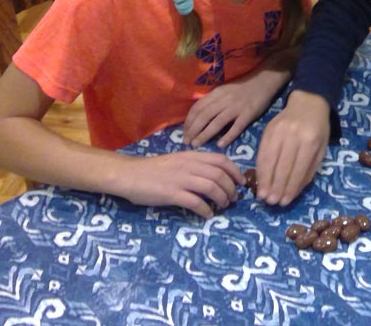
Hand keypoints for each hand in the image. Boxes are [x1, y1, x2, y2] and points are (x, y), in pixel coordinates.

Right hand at [112, 151, 244, 218]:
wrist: (129, 175)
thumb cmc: (152, 170)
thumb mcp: (177, 161)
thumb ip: (194, 165)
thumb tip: (213, 177)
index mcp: (191, 156)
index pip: (221, 160)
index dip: (235, 171)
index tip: (240, 182)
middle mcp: (189, 165)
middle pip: (220, 175)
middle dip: (231, 188)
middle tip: (233, 199)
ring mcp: (181, 179)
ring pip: (212, 187)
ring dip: (222, 199)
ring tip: (223, 206)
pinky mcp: (172, 193)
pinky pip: (196, 202)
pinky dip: (206, 210)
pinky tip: (208, 215)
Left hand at [183, 75, 278, 147]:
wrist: (263, 81)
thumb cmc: (242, 87)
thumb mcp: (224, 90)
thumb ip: (212, 101)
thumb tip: (198, 116)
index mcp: (217, 93)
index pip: (198, 108)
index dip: (188, 121)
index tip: (183, 132)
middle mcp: (224, 100)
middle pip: (204, 116)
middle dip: (193, 130)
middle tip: (186, 142)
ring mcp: (236, 107)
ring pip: (217, 122)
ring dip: (205, 134)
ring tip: (197, 144)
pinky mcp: (248, 114)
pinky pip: (236, 127)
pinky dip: (227, 136)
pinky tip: (220, 145)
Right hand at [254, 90, 330, 205]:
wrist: (307, 103)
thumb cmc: (318, 129)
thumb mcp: (322, 148)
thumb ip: (310, 169)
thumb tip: (294, 190)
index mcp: (311, 141)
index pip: (298, 168)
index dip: (290, 187)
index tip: (284, 201)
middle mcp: (293, 135)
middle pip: (282, 166)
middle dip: (276, 187)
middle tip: (271, 203)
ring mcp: (278, 131)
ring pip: (269, 160)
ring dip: (265, 180)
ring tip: (263, 196)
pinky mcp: (267, 129)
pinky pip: (261, 152)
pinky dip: (260, 168)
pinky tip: (259, 180)